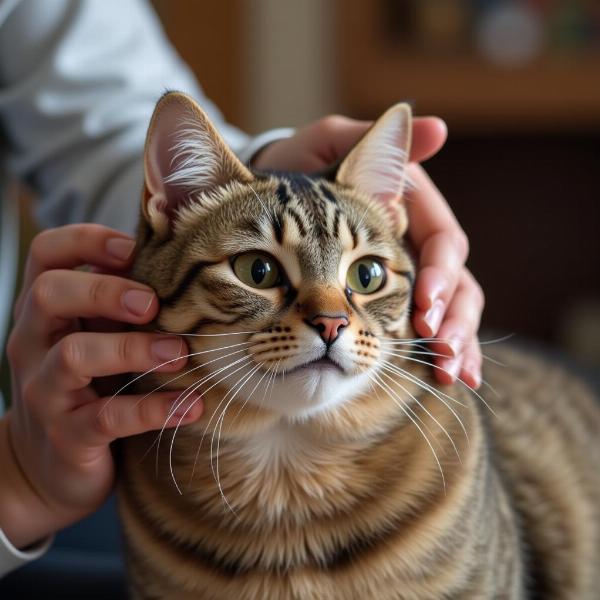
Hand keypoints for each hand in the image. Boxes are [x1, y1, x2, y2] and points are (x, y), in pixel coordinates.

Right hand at [0, 225, 202, 549]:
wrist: (48, 465)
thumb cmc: (88, 384)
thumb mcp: (95, 336)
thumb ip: (120, 305)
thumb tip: (182, 265)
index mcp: (46, 310)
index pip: (47, 253)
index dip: (87, 240)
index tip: (134, 249)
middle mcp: (34, 342)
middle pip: (49, 293)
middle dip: (105, 291)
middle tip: (153, 303)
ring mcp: (46, 390)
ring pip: (73, 356)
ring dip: (132, 349)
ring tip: (179, 354)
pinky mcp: (67, 435)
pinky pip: (106, 418)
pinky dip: (153, 410)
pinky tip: (191, 404)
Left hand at [253, 115, 483, 387]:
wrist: (260, 207)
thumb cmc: (289, 172)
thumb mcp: (318, 150)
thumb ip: (361, 143)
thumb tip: (429, 125)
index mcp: (408, 206)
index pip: (443, 241)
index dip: (441, 272)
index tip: (425, 302)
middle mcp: (413, 240)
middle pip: (456, 282)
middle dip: (454, 317)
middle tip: (440, 347)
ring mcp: (402, 271)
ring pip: (448, 309)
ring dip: (455, 340)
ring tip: (450, 372)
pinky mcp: (386, 297)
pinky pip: (421, 328)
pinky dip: (435, 351)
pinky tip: (442, 376)